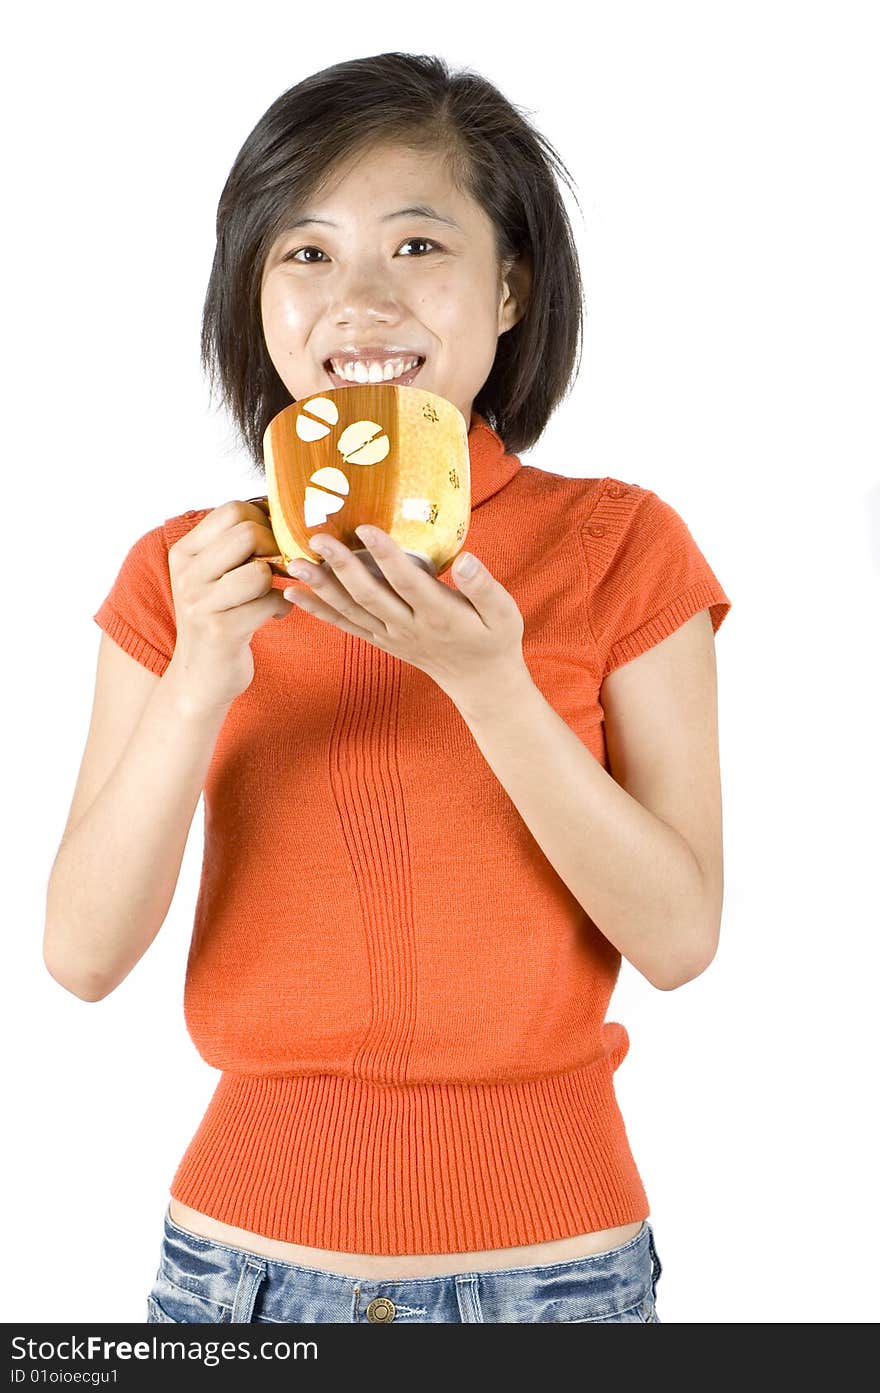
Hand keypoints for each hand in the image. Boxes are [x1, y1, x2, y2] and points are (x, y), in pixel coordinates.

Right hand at [166, 498, 291, 715]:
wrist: (199, 678)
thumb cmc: (219, 617)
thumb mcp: (213, 575)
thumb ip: (234, 543)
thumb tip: (278, 504)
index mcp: (184, 552)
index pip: (232, 510)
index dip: (265, 520)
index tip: (274, 540)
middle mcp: (186, 574)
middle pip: (249, 533)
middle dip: (275, 548)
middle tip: (279, 567)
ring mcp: (201, 603)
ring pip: (261, 570)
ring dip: (279, 582)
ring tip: (273, 593)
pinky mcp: (221, 631)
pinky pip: (270, 602)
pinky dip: (281, 607)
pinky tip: (274, 614)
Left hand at [283, 525, 527, 702]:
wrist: (479, 682)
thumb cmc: (494, 639)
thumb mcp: (504, 613)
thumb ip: (484, 587)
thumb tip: (466, 560)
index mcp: (439, 614)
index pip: (408, 582)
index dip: (386, 555)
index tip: (365, 527)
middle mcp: (409, 626)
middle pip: (369, 595)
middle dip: (341, 566)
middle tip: (317, 538)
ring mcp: (390, 636)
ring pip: (350, 611)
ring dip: (320, 588)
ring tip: (294, 563)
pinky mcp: (380, 641)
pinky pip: (345, 625)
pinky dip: (318, 611)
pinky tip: (293, 594)